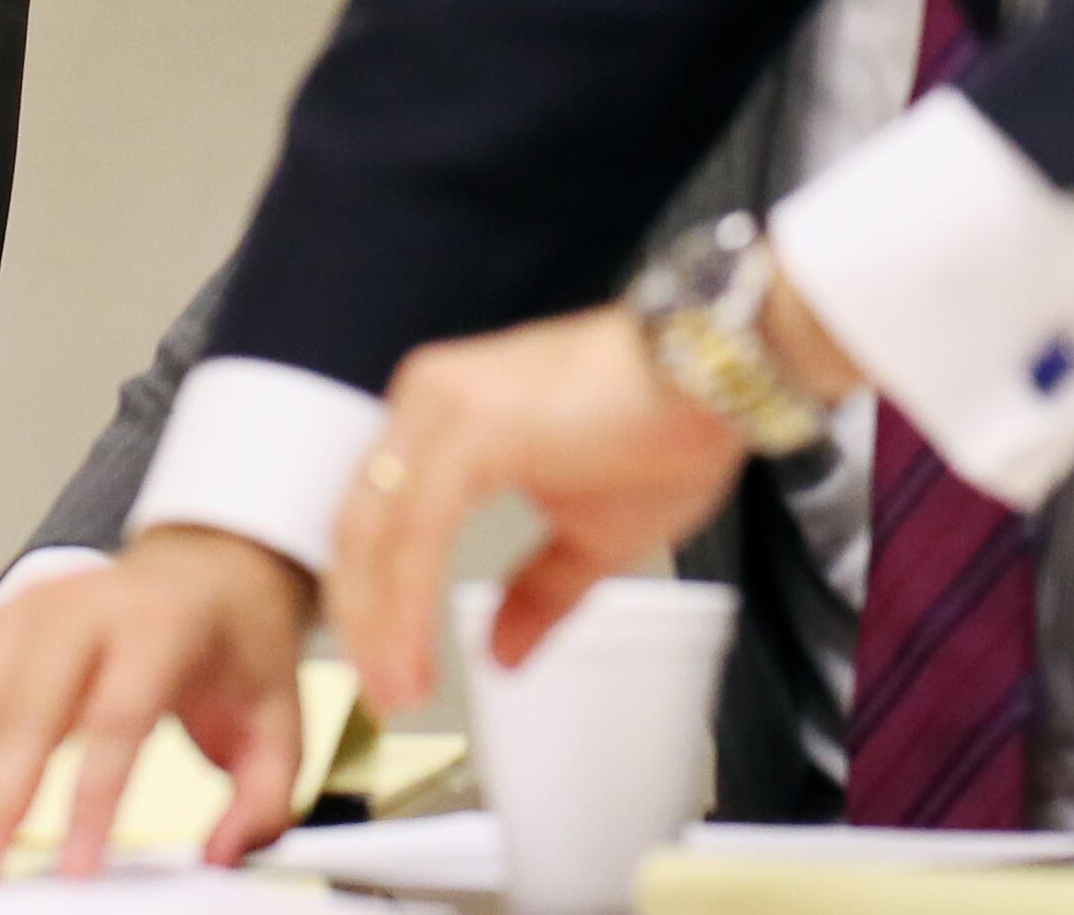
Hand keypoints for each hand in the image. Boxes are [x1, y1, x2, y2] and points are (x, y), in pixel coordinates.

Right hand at [0, 528, 312, 881]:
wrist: (212, 562)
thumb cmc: (237, 646)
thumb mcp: (281, 716)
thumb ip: (266, 795)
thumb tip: (225, 854)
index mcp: (160, 626)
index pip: (118, 717)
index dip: (92, 797)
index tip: (72, 869)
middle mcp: (85, 609)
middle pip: (25, 706)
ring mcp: (33, 608)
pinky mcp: (0, 620)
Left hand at [331, 305, 745, 715]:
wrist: (715, 375)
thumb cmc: (664, 429)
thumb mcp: (591, 537)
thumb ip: (537, 593)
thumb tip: (502, 653)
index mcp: (444, 420)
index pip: (375, 522)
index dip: (370, 606)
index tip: (384, 674)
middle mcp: (427, 403)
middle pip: (357, 529)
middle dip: (361, 625)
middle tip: (381, 699)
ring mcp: (442, 409)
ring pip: (373, 533)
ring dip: (376, 625)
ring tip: (395, 692)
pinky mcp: (470, 427)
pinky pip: (415, 531)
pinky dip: (405, 602)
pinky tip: (415, 656)